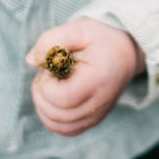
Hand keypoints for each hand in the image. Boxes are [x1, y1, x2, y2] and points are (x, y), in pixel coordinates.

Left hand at [25, 18, 144, 136]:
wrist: (126, 52)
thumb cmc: (102, 39)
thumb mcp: (79, 29)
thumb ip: (53, 39)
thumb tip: (31, 60)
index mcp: (98, 79)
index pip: (63, 98)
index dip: (46, 85)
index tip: (50, 67)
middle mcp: (100, 103)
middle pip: (57, 115)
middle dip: (42, 94)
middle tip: (49, 73)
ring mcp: (97, 115)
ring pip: (58, 126)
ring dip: (44, 106)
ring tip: (52, 84)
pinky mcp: (93, 120)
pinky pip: (66, 130)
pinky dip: (52, 118)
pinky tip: (54, 98)